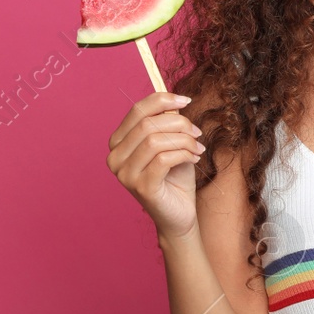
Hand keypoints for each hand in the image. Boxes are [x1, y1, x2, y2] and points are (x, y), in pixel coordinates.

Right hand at [107, 92, 205, 239]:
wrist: (180, 213)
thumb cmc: (175, 177)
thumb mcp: (172, 142)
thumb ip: (167, 122)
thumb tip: (174, 101)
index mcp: (118, 143)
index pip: (137, 110)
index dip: (163, 100)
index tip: (186, 100)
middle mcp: (115, 158)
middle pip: (147, 124)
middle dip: (178, 123)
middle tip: (197, 133)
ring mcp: (124, 174)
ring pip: (155, 140)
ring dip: (184, 140)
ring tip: (197, 148)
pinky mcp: (140, 187)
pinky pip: (163, 159)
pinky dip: (184, 154)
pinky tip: (194, 158)